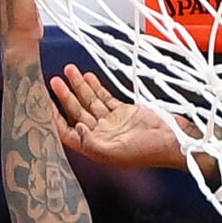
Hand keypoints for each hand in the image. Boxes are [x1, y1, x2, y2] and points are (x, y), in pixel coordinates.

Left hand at [49, 63, 188, 170]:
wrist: (175, 141)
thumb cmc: (149, 151)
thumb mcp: (117, 150)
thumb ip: (92, 142)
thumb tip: (75, 128)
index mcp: (97, 148)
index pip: (68, 133)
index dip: (55, 119)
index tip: (45, 103)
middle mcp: (101, 135)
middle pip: (77, 113)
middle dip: (65, 97)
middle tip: (55, 80)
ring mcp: (113, 123)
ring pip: (90, 102)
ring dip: (80, 87)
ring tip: (70, 71)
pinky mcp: (124, 112)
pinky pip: (105, 98)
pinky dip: (96, 87)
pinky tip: (88, 76)